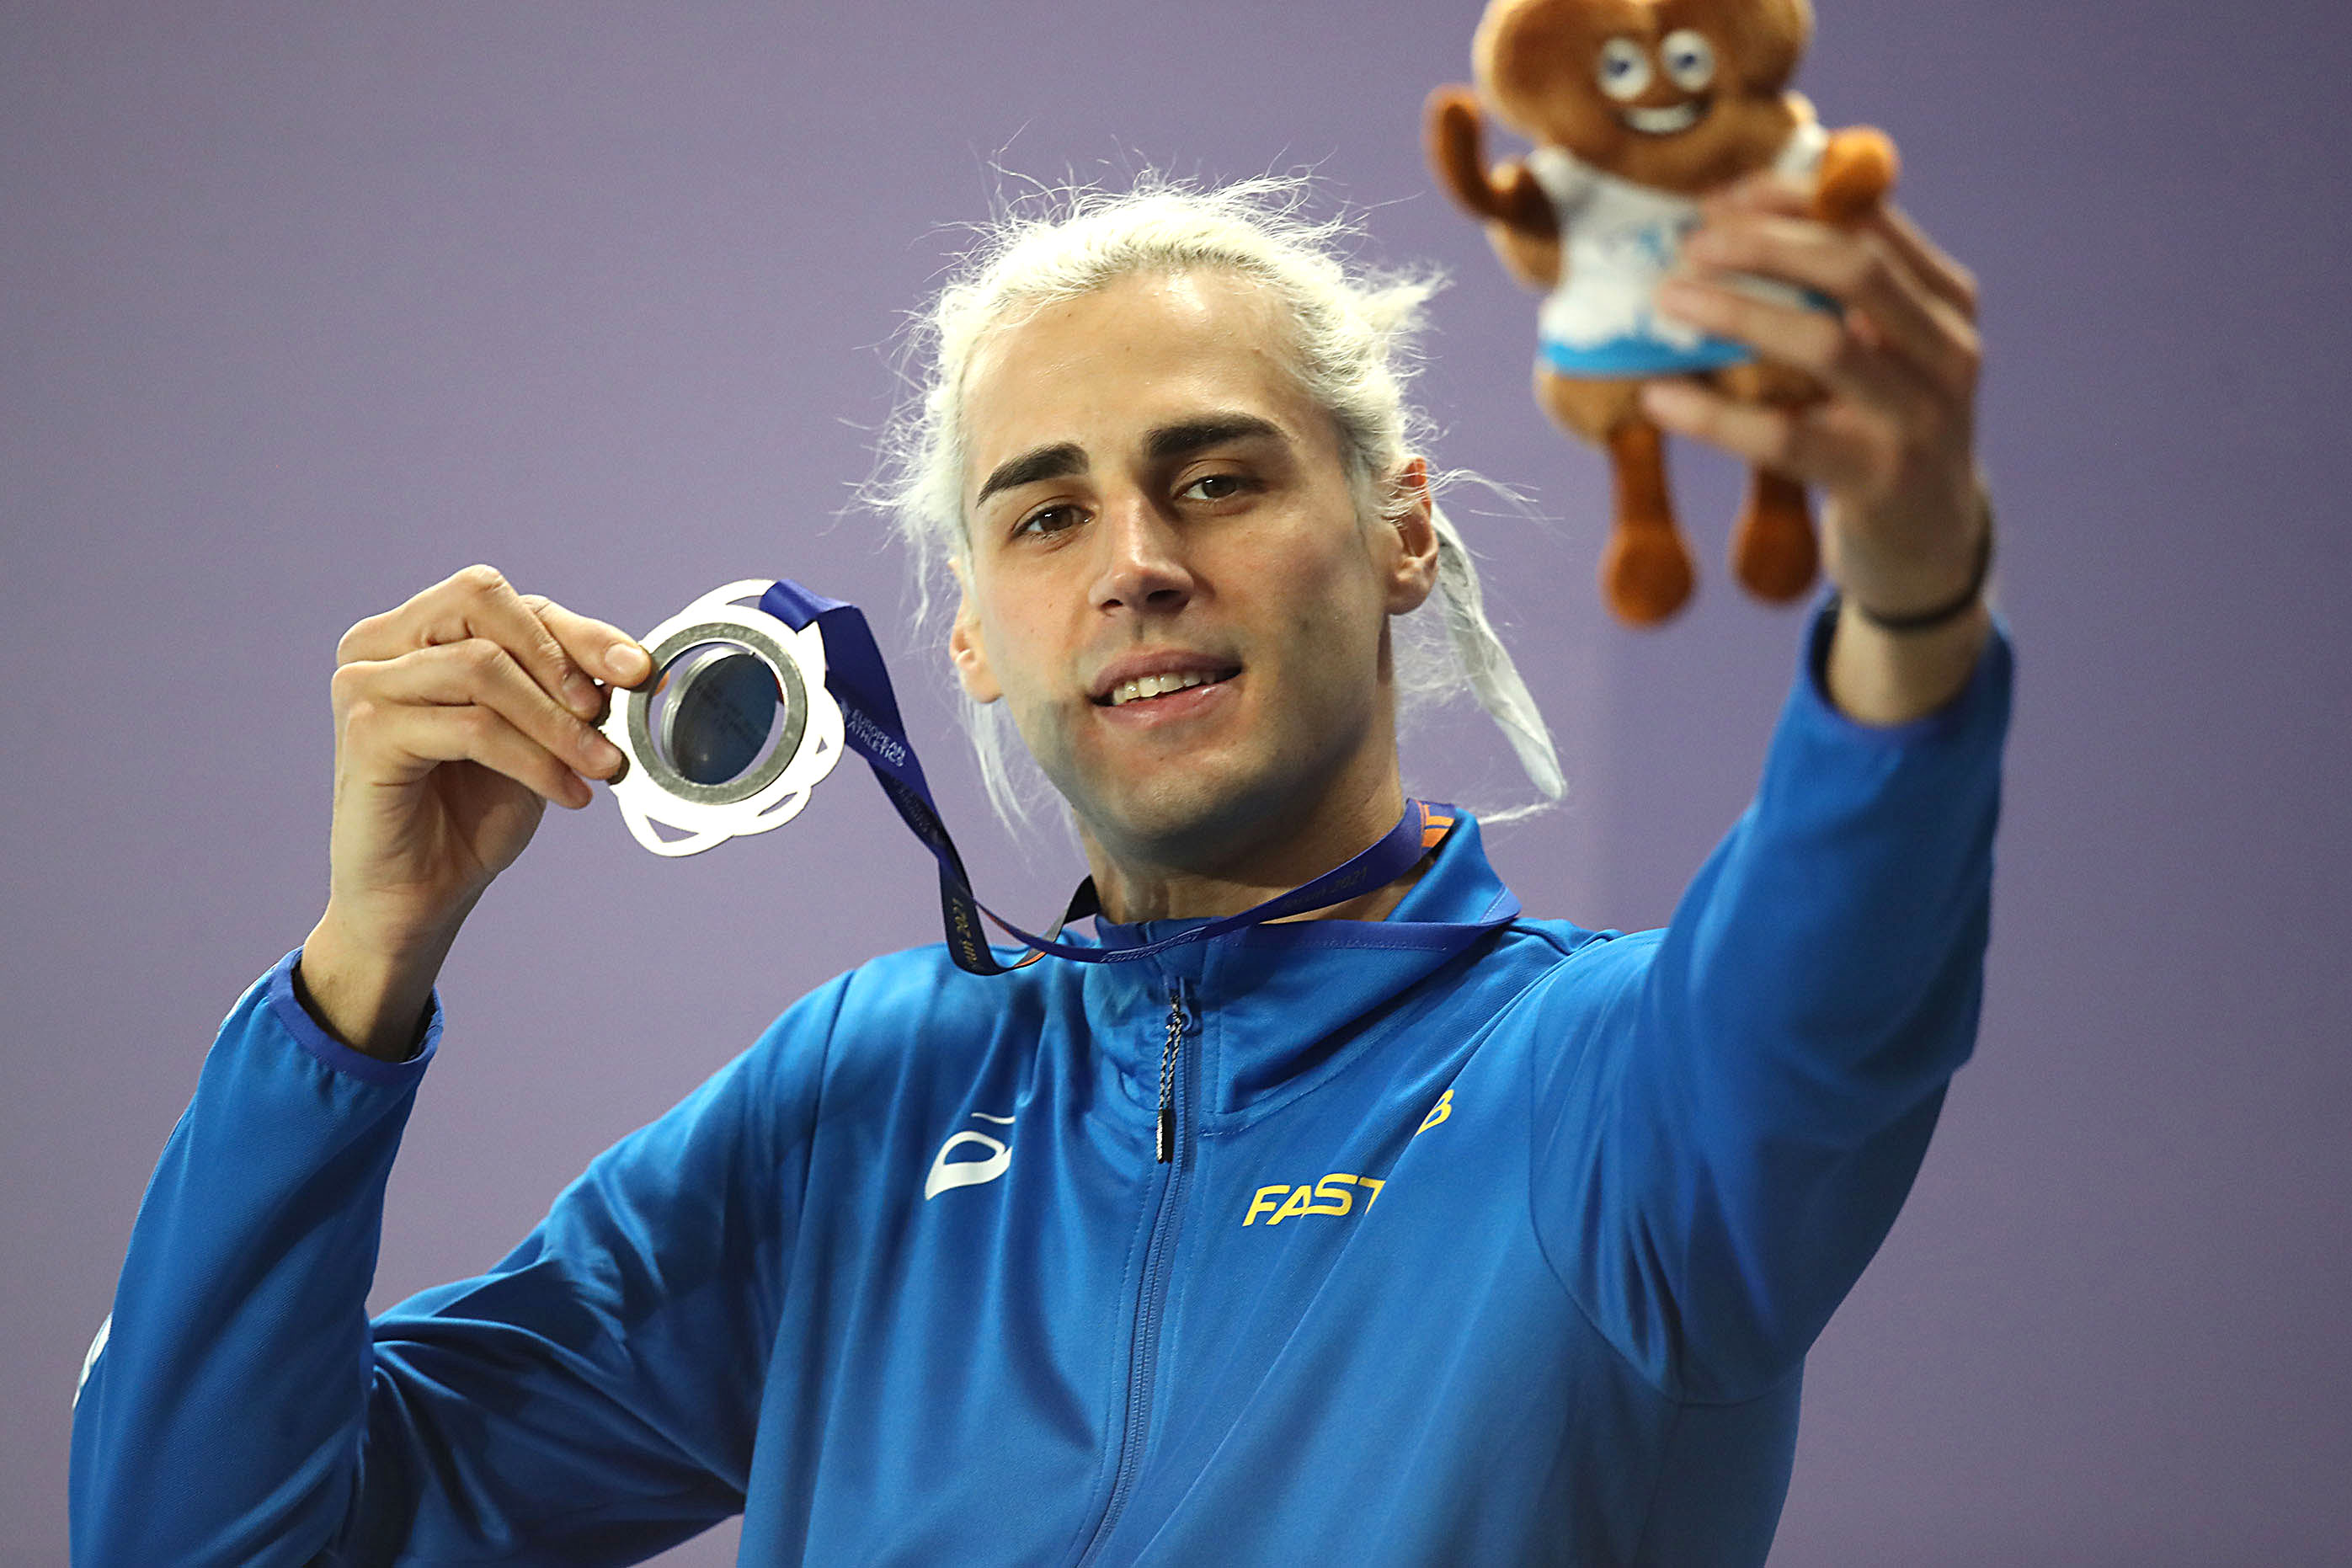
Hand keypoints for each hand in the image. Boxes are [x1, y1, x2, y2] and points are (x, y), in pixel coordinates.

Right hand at [301, 565, 648, 1056]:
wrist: (418, 897)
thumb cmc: (470, 813)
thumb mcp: (534, 737)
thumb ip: (564, 691)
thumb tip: (629, 665)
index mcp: (413, 632)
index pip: (505, 601)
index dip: (579, 631)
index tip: (637, 670)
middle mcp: (377, 645)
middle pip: (481, 603)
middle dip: (560, 659)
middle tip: (603, 716)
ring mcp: (364, 685)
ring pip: (483, 668)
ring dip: (557, 722)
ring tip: (600, 766)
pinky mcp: (367, 733)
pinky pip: (473, 728)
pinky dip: (534, 760)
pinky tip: (569, 795)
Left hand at [1642, 173, 1987, 617]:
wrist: (1931, 542)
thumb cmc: (1886, 428)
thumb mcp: (1889, 353)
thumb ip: (1843, 297)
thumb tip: (1730, 226)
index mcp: (1947, 302)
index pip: (1871, 224)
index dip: (1792, 200)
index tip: (1719, 197)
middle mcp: (1947, 351)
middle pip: (1855, 270)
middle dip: (1765, 244)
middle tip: (1690, 243)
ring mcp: (1918, 419)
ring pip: (1825, 344)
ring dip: (1738, 313)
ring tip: (1669, 301)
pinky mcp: (1877, 481)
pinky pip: (1785, 438)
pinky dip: (1713, 414)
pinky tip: (1660, 398)